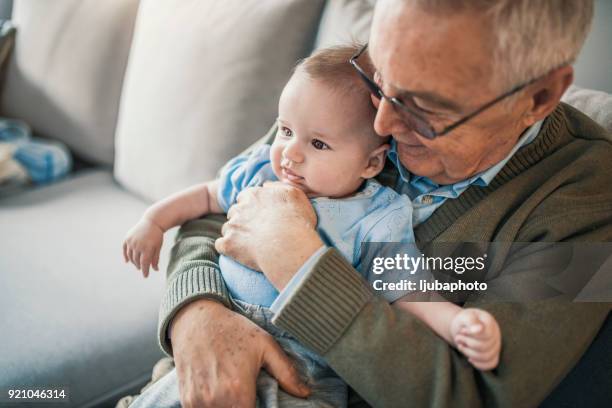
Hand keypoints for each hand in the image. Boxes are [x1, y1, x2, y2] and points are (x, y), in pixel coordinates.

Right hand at [122, 218, 162, 276]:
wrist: (152, 222)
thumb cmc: (157, 236)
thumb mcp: (158, 247)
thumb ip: (155, 258)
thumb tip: (155, 270)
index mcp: (147, 248)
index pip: (144, 263)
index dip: (145, 271)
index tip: (145, 276)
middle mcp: (138, 245)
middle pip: (137, 260)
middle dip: (139, 266)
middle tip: (142, 268)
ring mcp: (132, 241)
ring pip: (130, 256)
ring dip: (133, 262)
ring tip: (137, 264)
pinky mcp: (127, 238)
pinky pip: (124, 249)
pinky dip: (125, 256)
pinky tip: (127, 261)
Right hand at [171, 299, 309, 406]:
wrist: (196, 319)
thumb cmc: (233, 329)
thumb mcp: (265, 344)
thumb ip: (286, 372)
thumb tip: (305, 393)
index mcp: (238, 390)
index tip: (261, 401)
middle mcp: (215, 400)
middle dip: (245, 406)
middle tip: (250, 394)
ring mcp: (198, 401)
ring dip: (229, 406)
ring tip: (234, 391)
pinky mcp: (187, 399)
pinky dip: (213, 406)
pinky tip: (219, 393)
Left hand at [215, 182, 323, 289]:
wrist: (289, 246)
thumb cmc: (296, 221)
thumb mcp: (294, 194)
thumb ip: (277, 186)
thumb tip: (265, 185)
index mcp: (253, 195)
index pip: (244, 197)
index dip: (252, 207)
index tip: (260, 216)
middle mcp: (239, 208)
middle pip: (234, 212)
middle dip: (241, 220)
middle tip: (256, 231)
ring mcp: (232, 226)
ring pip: (227, 228)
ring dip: (235, 235)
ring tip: (250, 244)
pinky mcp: (228, 244)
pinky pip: (221, 245)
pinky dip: (228, 249)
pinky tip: (240, 253)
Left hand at [450, 308, 500, 370]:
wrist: (463, 327)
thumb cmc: (464, 321)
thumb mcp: (465, 316)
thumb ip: (471, 321)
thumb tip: (479, 329)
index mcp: (490, 323)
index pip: (486, 334)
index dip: (472, 335)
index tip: (462, 331)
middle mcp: (496, 335)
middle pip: (484, 346)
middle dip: (467, 343)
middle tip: (458, 338)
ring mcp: (496, 346)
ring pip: (486, 357)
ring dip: (469, 353)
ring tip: (461, 346)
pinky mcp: (493, 355)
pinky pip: (491, 364)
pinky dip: (479, 364)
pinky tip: (469, 359)